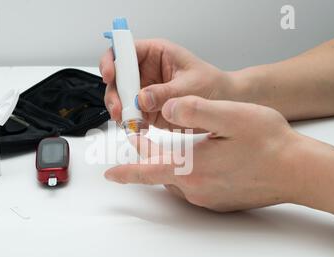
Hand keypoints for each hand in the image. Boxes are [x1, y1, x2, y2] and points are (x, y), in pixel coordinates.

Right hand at [99, 39, 234, 130]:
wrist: (224, 104)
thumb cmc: (212, 85)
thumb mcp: (190, 86)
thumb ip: (165, 92)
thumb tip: (142, 98)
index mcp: (154, 54)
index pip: (124, 51)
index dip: (112, 61)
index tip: (110, 75)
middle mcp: (145, 71)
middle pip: (117, 78)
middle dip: (114, 93)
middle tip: (119, 109)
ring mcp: (144, 91)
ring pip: (120, 98)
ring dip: (119, 110)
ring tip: (128, 121)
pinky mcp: (147, 110)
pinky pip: (131, 115)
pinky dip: (130, 123)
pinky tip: (138, 128)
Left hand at [104, 96, 301, 211]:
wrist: (299, 171)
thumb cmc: (269, 143)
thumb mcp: (231, 115)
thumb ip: (194, 109)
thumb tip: (166, 108)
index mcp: (192, 168)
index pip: (147, 171)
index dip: (126, 172)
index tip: (110, 175)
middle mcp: (196, 188)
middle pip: (160, 173)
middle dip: (148, 155)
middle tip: (141, 137)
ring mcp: (208, 197)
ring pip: (177, 179)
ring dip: (168, 163)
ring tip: (171, 145)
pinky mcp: (220, 200)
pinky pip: (193, 186)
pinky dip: (186, 171)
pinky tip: (199, 159)